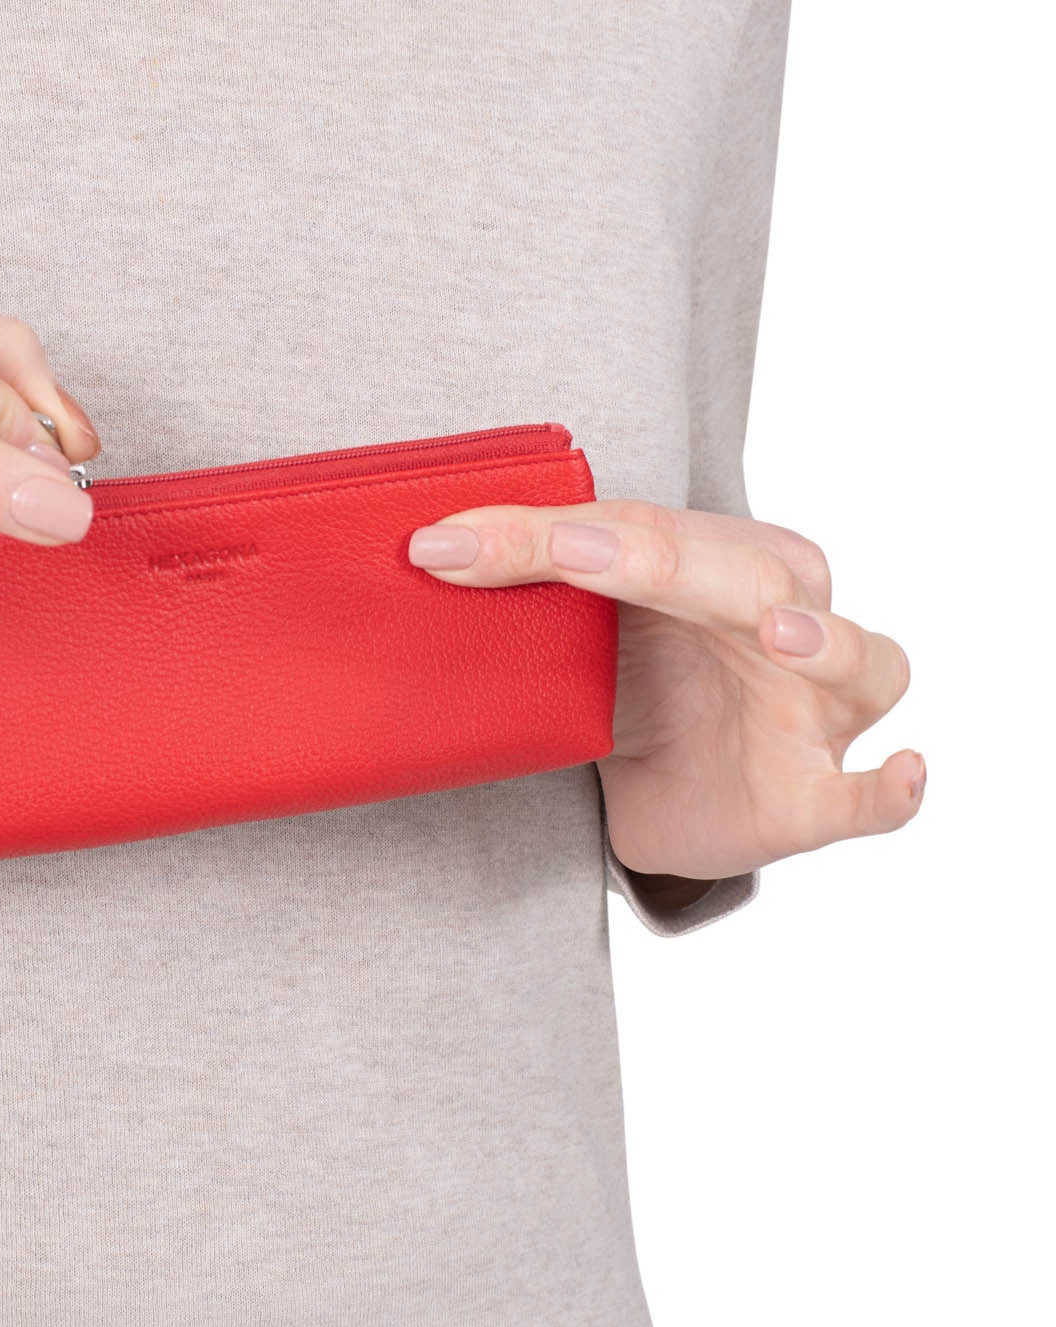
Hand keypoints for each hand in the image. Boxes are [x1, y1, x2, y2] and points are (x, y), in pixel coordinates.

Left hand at [407, 500, 921, 882]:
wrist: (662, 788)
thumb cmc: (636, 680)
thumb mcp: (574, 629)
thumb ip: (523, 580)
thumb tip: (424, 548)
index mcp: (730, 559)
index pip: (640, 531)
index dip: (543, 536)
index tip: (447, 545)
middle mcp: (792, 618)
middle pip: (750, 576)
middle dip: (664, 561)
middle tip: (581, 554)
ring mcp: (817, 708)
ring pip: (859, 661)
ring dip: (825, 645)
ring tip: (782, 636)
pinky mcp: (815, 794)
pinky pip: (870, 796)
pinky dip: (890, 788)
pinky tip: (901, 771)